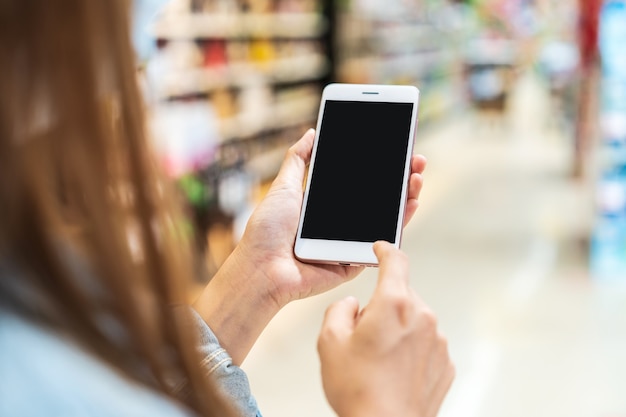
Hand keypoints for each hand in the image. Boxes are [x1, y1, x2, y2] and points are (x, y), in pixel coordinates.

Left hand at [237, 128, 426, 306]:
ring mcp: (349, 241)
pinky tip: (411, 202)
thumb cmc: (267, 231)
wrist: (262, 269)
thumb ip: (298, 160)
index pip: (359, 181)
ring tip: (416, 174)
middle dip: (399, 176)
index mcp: (324, 204)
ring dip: (405, 194)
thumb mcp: (283, 187)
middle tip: (414, 157)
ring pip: (385, 216)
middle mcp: (340, 222)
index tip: (394, 145)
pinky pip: (382, 241)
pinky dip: (399, 223)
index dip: (378, 165)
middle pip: (377, 197)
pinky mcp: (355, 261)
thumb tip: (311, 133)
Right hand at [318, 241, 454, 416]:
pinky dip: (411, 350)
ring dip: (398, 330)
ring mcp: (438, 341)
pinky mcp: (445, 363)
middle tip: (363, 336)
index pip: (396, 262)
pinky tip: (394, 373)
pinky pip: (425, 344)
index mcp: (393, 304)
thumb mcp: (329, 342)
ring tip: (378, 362)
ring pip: (413, 321)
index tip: (381, 248)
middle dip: (383, 306)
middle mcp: (422, 317)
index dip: (386, 250)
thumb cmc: (358, 389)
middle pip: (401, 295)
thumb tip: (353, 305)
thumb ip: (339, 310)